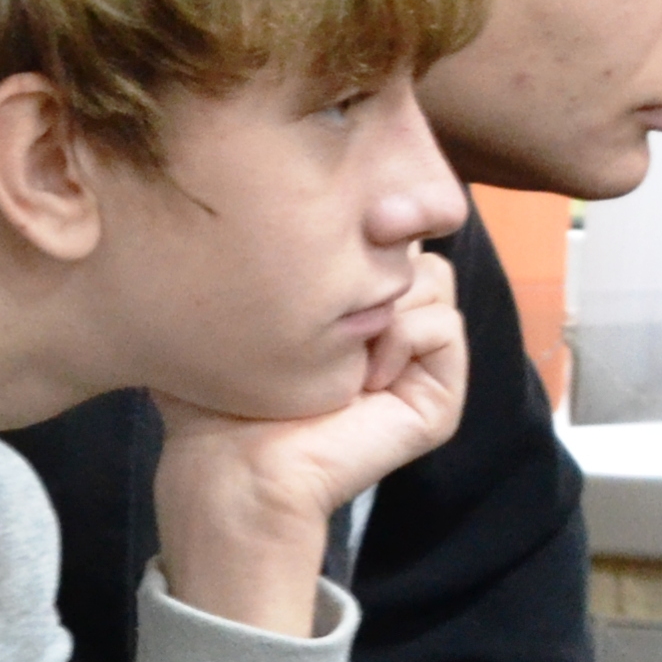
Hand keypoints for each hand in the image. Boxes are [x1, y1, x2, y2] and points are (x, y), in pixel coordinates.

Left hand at [154, 249, 465, 633]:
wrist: (233, 467)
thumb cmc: (217, 397)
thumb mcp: (233, 312)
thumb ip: (258, 254)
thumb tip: (253, 194)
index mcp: (348, 310)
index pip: (382, 236)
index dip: (357, 232)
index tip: (315, 248)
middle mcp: (389, 330)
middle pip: (415, 250)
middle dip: (369, 267)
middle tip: (318, 317)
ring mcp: (418, 363)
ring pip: (435, 280)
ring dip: (380, 307)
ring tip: (336, 356)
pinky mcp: (439, 394)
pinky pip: (444, 325)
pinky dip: (400, 340)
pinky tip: (359, 381)